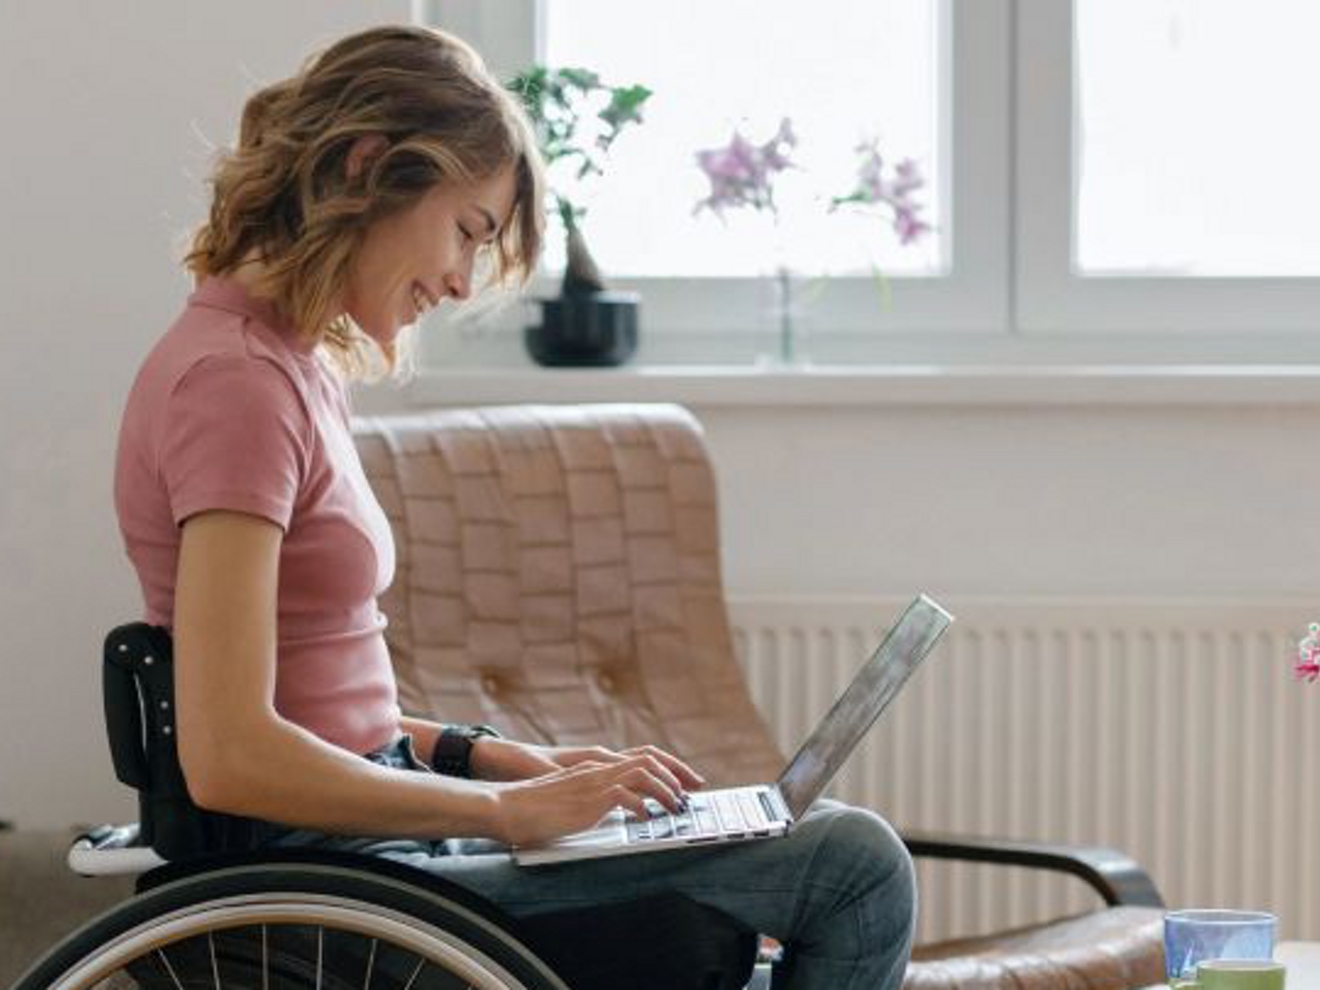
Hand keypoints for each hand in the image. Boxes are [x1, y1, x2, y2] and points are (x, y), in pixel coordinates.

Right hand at [490, 752, 700, 845]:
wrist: (506, 806)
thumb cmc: (531, 808)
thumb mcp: (568, 800)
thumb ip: (590, 800)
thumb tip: (609, 811)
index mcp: (594, 767)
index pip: (639, 758)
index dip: (665, 768)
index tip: (682, 783)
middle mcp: (598, 769)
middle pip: (649, 760)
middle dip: (676, 775)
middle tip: (690, 794)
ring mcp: (594, 782)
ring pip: (644, 774)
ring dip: (665, 790)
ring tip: (674, 807)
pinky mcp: (589, 799)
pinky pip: (627, 796)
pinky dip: (642, 807)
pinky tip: (646, 819)